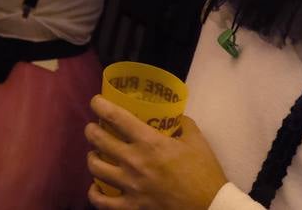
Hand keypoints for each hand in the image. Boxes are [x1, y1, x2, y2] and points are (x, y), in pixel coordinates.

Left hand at [86, 97, 227, 209]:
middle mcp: (134, 161)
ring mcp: (130, 186)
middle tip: (94, 128)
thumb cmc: (204, 173)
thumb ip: (183, 124)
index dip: (100, 105)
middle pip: (98, 139)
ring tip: (95, 155)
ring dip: (92, 157)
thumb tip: (175, 117)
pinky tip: (96, 187)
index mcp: (149, 142)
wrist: (210, 208)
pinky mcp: (131, 207)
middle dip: (91, 130)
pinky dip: (94, 193)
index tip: (96, 101)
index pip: (116, 117)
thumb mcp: (197, 141)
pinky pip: (101, 202)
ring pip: (95, 168)